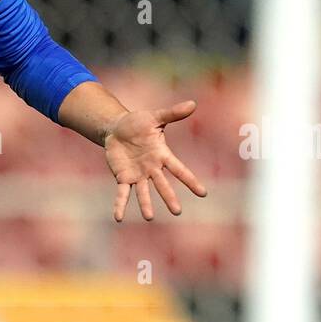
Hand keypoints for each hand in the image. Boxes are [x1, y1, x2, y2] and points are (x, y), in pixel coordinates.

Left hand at [103, 99, 207, 221]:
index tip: (203, 193)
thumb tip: (193, 104)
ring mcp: (138, 175)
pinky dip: (120, 205)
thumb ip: (173, 113)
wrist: (117, 128)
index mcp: (162, 155)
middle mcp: (152, 168)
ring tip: (149, 217)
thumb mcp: (155, 117)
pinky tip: (118, 218)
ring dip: (146, 204)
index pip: (179, 170)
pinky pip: (122, 193)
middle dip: (169, 198)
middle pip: (162, 185)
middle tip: (177, 212)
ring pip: (143, 192)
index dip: (190, 181)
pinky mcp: (123, 177)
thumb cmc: (139, 123)